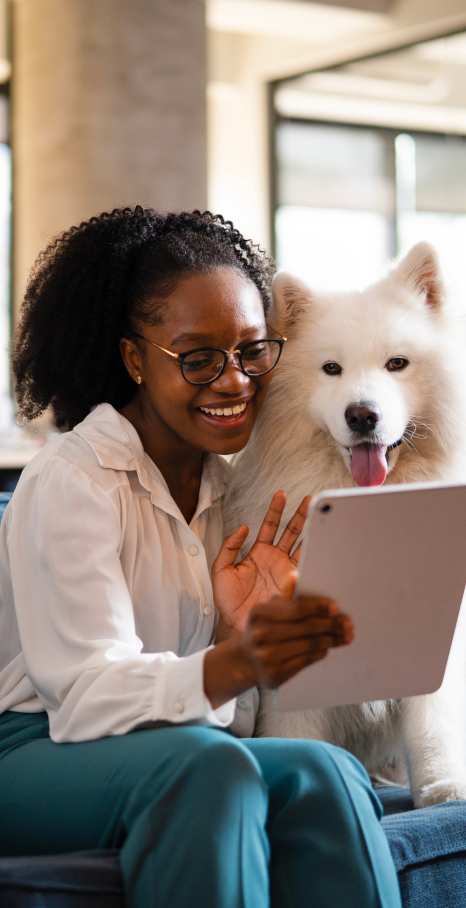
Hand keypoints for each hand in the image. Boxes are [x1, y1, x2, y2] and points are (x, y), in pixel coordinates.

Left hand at [212, 491, 309, 638]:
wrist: (237, 624)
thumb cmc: (228, 599)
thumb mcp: (221, 570)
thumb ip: (229, 548)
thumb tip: (242, 528)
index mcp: (259, 552)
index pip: (270, 526)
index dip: (275, 510)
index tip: (281, 495)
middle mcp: (276, 559)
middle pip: (291, 531)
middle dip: (300, 515)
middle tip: (310, 500)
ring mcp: (286, 571)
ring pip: (302, 546)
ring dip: (311, 532)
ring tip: (320, 517)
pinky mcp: (293, 585)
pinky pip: (304, 570)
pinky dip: (311, 560)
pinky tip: (317, 548)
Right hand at [241, 595, 354, 687]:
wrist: (246, 660)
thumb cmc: (264, 629)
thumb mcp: (269, 610)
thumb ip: (285, 597)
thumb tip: (296, 576)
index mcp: (260, 613)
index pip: (296, 609)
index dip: (319, 608)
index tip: (336, 608)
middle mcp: (261, 635)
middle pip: (307, 628)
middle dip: (332, 625)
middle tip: (349, 624)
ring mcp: (267, 656)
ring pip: (310, 645)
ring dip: (332, 640)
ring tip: (345, 636)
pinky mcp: (276, 674)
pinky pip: (307, 660)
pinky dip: (321, 653)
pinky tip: (328, 648)